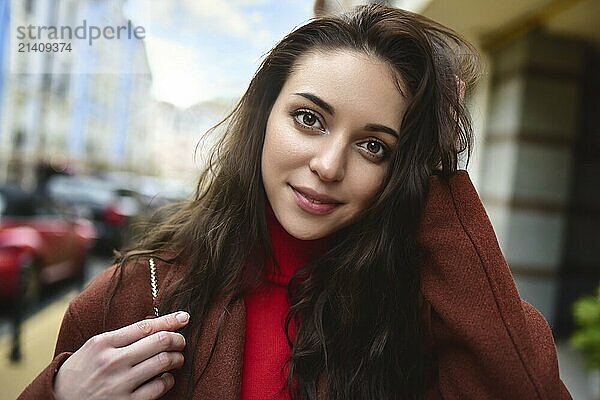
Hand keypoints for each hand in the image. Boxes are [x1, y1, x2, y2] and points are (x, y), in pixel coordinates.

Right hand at [53, 311, 189, 399]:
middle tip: (181, 341)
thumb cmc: (82, 371)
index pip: (146, 326)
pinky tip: (165, 378)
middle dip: (178, 339)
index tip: (184, 318)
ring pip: (164, 362)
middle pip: (160, 342)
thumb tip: (158, 324)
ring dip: (177, 359)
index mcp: (104, 343)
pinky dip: (168, 380)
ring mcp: (119, 384)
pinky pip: (159, 387)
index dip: (170, 320)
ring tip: (177, 359)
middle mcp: (112, 362)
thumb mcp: (95, 347)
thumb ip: (123, 336)